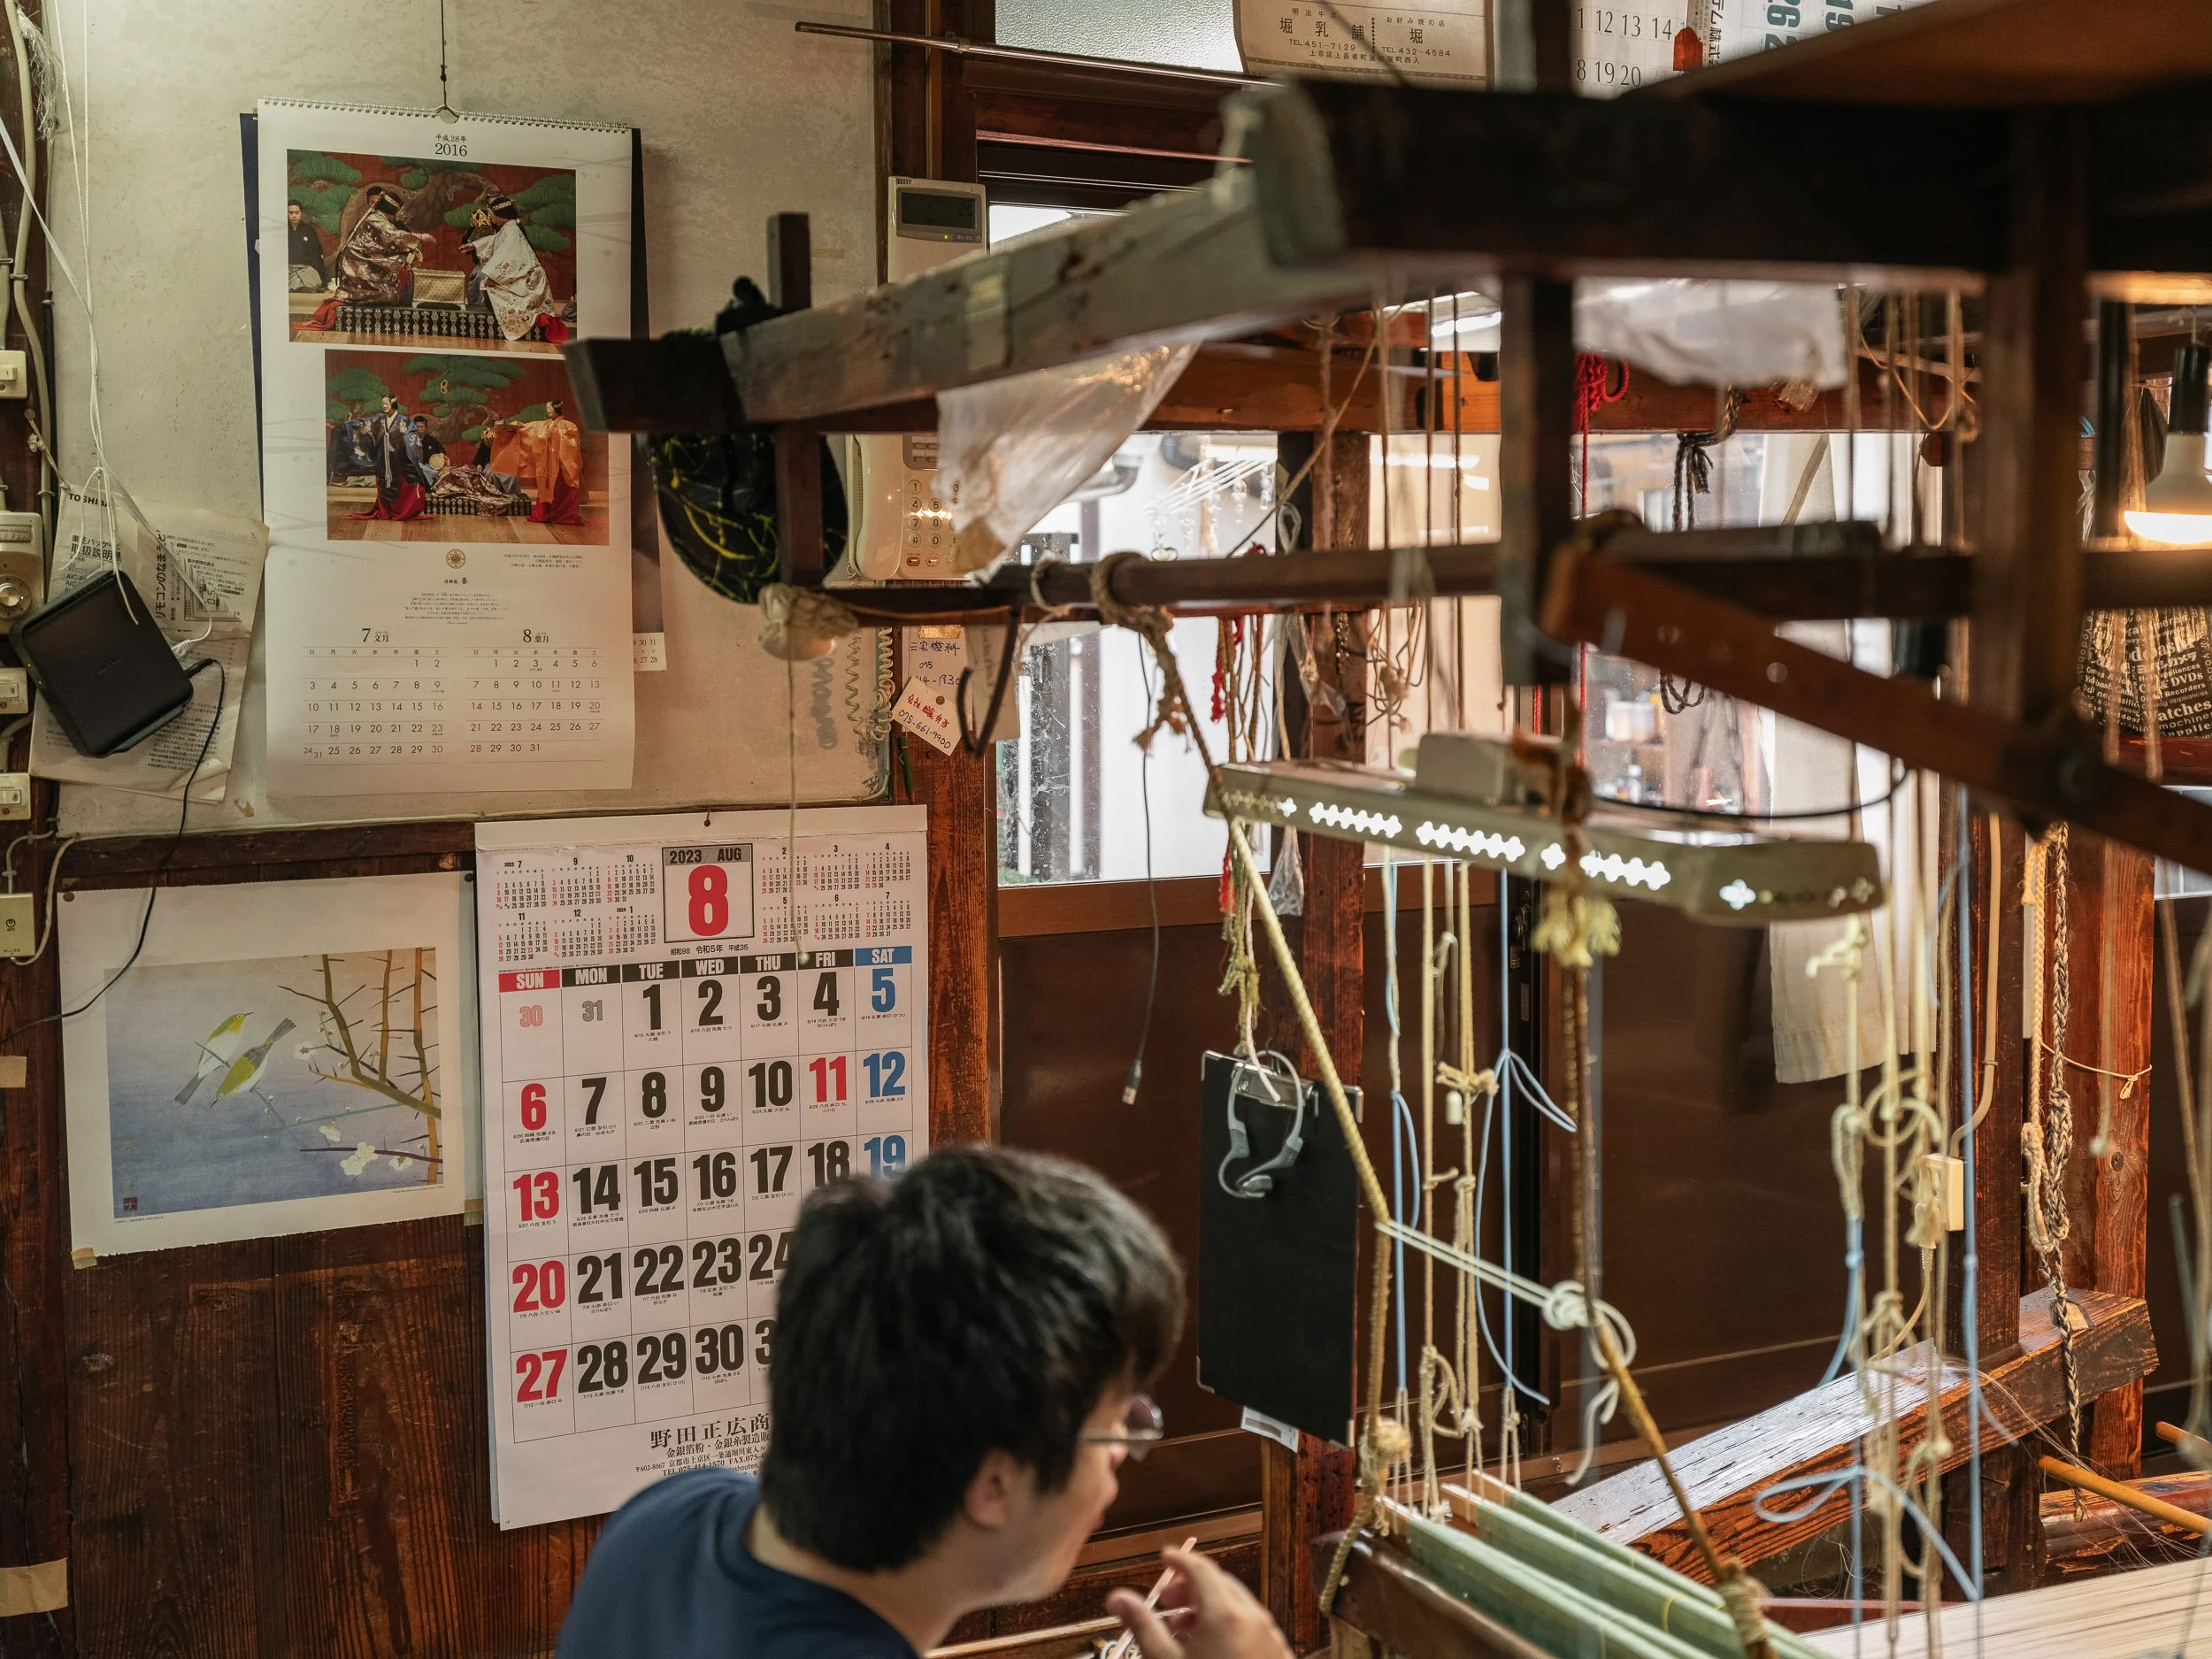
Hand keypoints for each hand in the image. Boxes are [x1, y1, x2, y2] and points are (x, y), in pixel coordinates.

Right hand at [1105, 1548, 1290, 1658]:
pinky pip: (1252, 1626)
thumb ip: (1143, 1625)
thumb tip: (1118, 1598)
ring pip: (1237, 1605)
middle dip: (1190, 1585)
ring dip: (1210, 1606)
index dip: (1178, 1560)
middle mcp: (1252, 1617)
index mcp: (1224, 1613)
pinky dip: (1230, 1624)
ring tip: (1185, 1629)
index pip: (1199, 1568)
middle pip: (1220, 1583)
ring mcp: (1270, 1636)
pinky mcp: (1278, 1654)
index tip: (1164, 1558)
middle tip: (1166, 1600)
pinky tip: (1212, 1648)